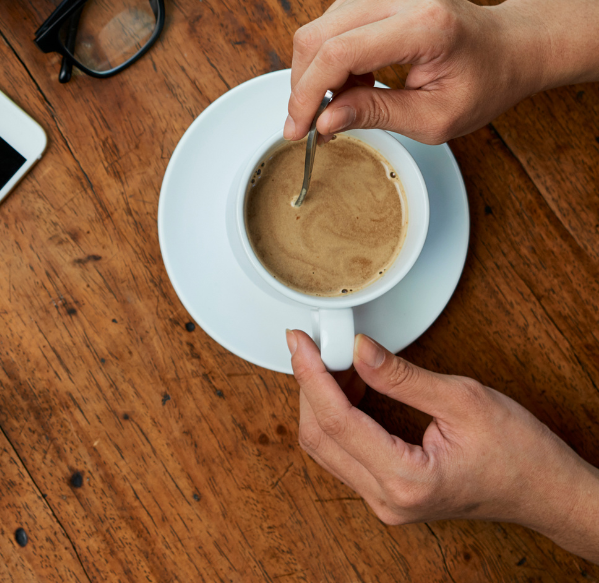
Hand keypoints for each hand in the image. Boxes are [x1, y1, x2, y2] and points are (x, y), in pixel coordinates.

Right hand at [284, 0, 598, 143]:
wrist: (507, 45)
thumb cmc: (481, 82)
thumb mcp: (435, 117)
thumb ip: (376, 115)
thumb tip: (324, 121)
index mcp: (425, 24)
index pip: (339, 52)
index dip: (308, 94)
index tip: (297, 128)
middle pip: (317, 36)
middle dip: (304, 85)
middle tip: (312, 121)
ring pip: (317, 29)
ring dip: (318, 72)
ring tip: (348, 97)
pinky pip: (329, 20)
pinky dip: (330, 55)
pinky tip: (355, 74)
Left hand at [289, 329, 598, 561]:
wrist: (548, 492)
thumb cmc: (522, 453)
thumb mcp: (465, 400)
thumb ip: (403, 377)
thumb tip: (358, 348)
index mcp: (406, 481)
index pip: (337, 422)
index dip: (311, 376)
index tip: (299, 342)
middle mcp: (387, 500)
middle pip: (320, 437)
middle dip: (309, 386)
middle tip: (312, 345)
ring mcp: (385, 502)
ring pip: (327, 448)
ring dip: (321, 402)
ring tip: (333, 360)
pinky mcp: (387, 495)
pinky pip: (345, 455)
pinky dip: (338, 418)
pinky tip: (349, 386)